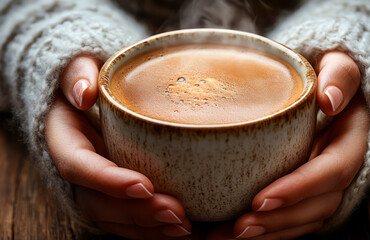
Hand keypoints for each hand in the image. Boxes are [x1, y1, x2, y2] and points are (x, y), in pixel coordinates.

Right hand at [46, 55, 191, 238]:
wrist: (90, 96)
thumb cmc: (90, 79)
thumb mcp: (79, 64)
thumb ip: (77, 73)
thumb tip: (84, 93)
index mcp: (64, 139)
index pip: (77, 166)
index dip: (107, 180)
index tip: (144, 184)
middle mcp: (77, 169)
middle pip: (98, 203)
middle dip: (137, 213)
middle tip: (176, 211)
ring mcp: (94, 186)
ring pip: (114, 219)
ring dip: (148, 228)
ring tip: (184, 225)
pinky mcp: (113, 193)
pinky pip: (128, 220)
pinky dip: (153, 229)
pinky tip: (183, 228)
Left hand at [207, 51, 368, 238]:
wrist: (326, 92)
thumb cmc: (327, 76)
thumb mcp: (338, 63)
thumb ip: (339, 74)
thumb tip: (330, 99)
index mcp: (352, 141)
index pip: (332, 172)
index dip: (300, 188)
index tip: (262, 199)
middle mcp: (340, 169)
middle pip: (317, 206)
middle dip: (278, 221)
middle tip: (237, 227)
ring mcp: (324, 184)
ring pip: (303, 219)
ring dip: (268, 233)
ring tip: (225, 236)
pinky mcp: (306, 190)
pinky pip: (291, 218)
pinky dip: (266, 230)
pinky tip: (230, 232)